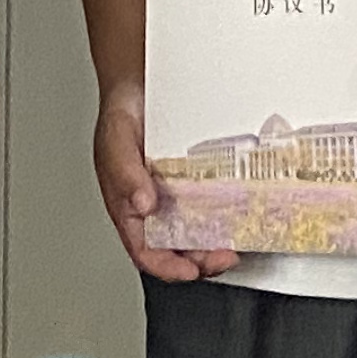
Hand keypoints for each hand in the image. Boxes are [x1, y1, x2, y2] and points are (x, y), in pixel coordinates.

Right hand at [93, 78, 234, 282]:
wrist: (139, 86)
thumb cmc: (120, 116)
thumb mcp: (116, 142)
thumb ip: (125, 174)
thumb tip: (142, 204)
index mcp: (128, 207)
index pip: (145, 250)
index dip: (167, 267)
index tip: (191, 271)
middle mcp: (153, 207)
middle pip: (176, 248)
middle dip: (202, 260)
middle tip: (226, 255)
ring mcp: (175, 196)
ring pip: (196, 232)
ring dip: (216, 243)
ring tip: (237, 239)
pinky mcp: (193, 181)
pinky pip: (210, 204)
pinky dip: (225, 213)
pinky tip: (240, 211)